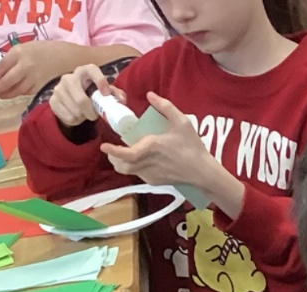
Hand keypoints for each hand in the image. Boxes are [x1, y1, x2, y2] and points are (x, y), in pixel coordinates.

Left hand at [0, 40, 84, 100]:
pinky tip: (15, 92)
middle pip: (9, 81)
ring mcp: (34, 77)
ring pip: (18, 89)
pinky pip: (26, 92)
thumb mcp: (22, 49)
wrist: (62, 57)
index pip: (1, 67)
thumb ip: (10, 60)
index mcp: (18, 53)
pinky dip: (19, 93)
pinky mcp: (40, 85)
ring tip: (2, 95)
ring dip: (8, 93)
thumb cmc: (39, 50)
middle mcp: (26, 66)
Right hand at [49, 63, 118, 127]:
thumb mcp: (103, 92)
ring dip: (83, 116)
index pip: (92, 70)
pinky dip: (76, 120)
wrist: (71, 101)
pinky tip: (76, 115)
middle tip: (94, 115)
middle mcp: (69, 78)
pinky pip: (68, 117)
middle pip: (81, 100)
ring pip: (75, 111)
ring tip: (85, 113)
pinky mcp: (53, 101)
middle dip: (90, 111)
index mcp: (84, 72)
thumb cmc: (91, 94)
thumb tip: (121, 100)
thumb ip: (114, 94)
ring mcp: (58, 89)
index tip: (106, 93)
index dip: (100, 81)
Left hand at [102, 93, 220, 191]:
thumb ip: (165, 106)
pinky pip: (138, 174)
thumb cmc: (192, 147)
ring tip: (123, 154)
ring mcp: (150, 174)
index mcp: (151, 147)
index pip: (126, 153)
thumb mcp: (182, 122)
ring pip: (128, 171)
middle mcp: (147, 163)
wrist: (202, 172)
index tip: (104, 146)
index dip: (113, 151)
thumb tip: (150, 95)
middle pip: (121, 165)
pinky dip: (134, 168)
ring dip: (122, 163)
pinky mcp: (155, 181)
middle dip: (114, 157)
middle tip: (112, 149)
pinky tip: (141, 161)